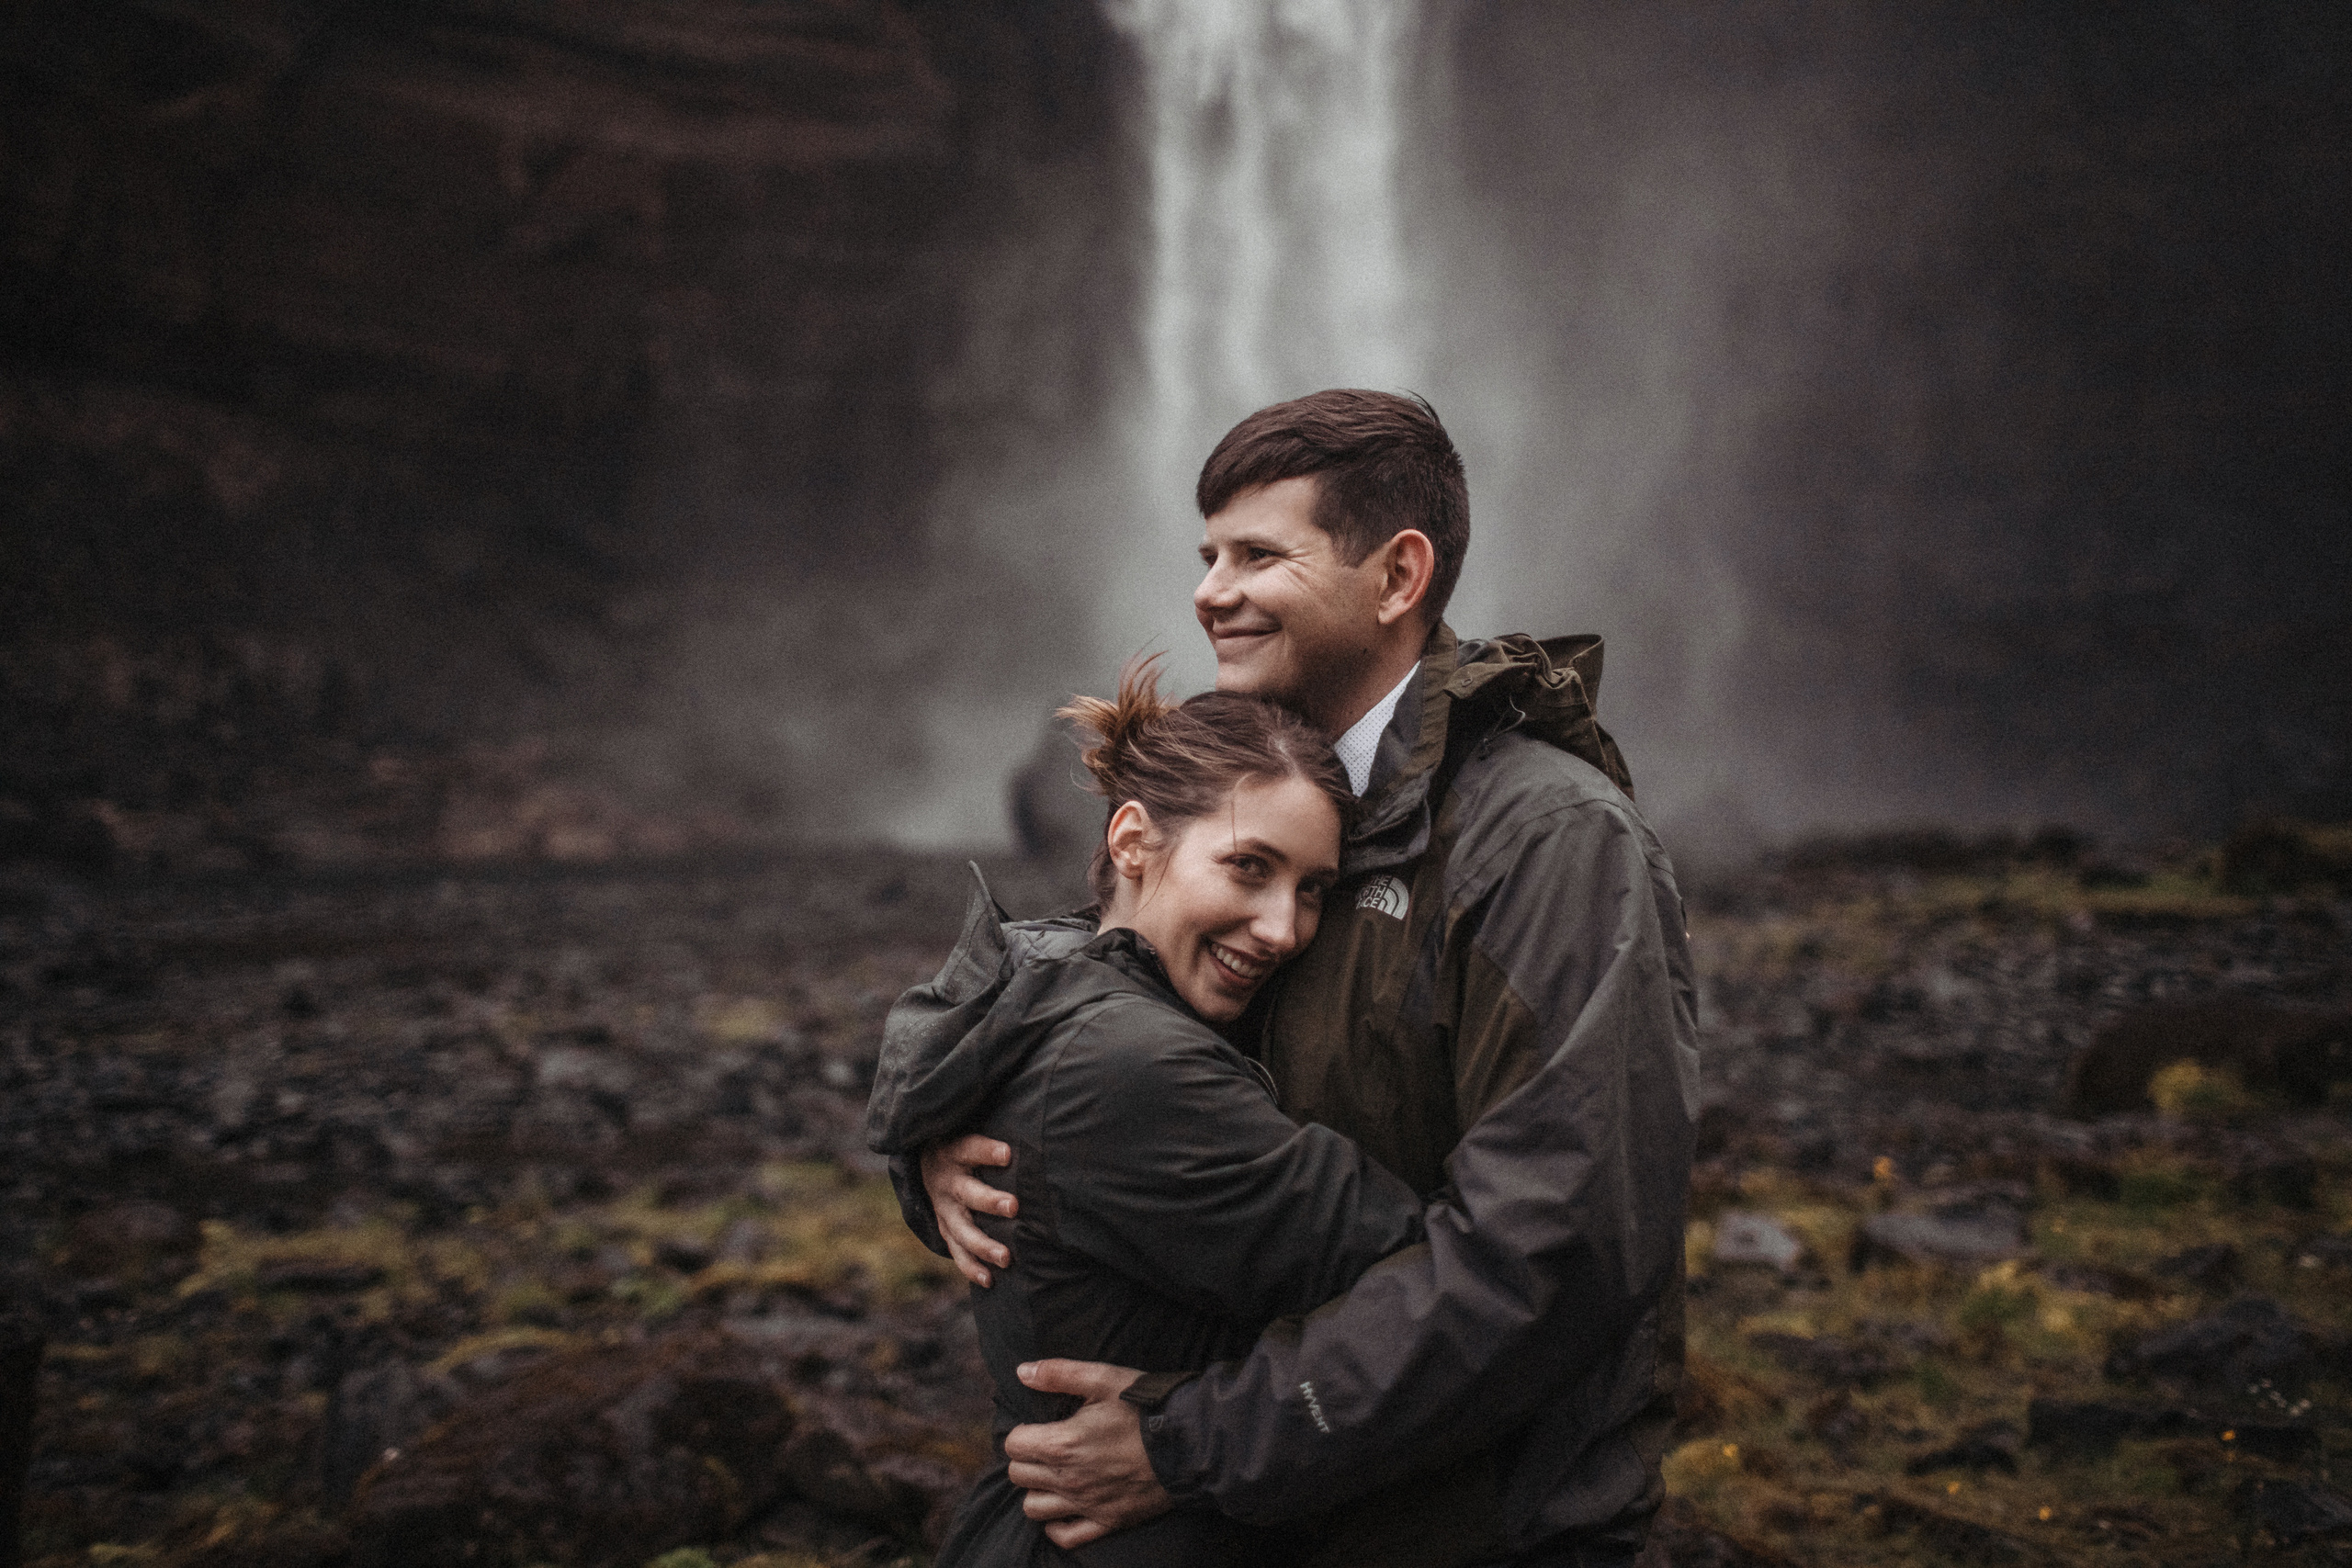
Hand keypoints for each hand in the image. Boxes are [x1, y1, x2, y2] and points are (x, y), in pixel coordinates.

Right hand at [921, 1134, 1014, 1285]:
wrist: (924, 1161)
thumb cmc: (965, 1143)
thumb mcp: (969, 1128)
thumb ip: (997, 1128)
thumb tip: (1038, 1120)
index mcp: (954, 1152)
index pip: (969, 1148)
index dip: (987, 1151)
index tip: (1008, 1153)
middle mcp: (947, 1182)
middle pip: (968, 1192)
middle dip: (990, 1201)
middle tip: (1014, 1207)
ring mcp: (944, 1209)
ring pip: (962, 1230)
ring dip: (984, 1245)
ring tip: (1006, 1258)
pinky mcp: (946, 1229)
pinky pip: (957, 1251)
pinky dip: (971, 1267)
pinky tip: (989, 1280)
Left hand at [1006, 1359, 1171, 1547]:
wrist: (1189, 1444)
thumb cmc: (1146, 1408)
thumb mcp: (1104, 1378)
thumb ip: (1059, 1373)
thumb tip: (1022, 1372)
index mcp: (1064, 1443)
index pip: (1014, 1444)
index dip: (1023, 1432)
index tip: (1039, 1426)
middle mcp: (1069, 1479)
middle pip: (1019, 1475)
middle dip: (1027, 1459)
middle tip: (1046, 1447)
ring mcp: (1087, 1504)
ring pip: (1034, 1508)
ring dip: (1038, 1490)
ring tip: (1054, 1475)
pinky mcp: (1107, 1522)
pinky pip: (1065, 1536)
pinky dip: (1057, 1525)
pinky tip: (1064, 1508)